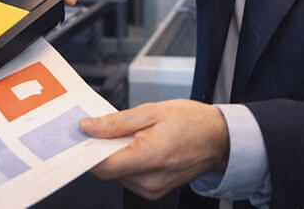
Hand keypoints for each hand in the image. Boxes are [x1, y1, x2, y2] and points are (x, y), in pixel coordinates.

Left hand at [79, 100, 229, 199]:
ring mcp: (153, 190)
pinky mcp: (155, 192)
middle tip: (117, 128)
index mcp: (149, 158)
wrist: (218, 138)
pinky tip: (142, 147)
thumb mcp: (151, 111)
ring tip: (136, 136)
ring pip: (118, 174)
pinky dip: (129, 162)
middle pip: (108, 170)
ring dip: (119, 155)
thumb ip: (116, 122)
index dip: (89, 149)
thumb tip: (88, 127)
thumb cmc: (191, 122)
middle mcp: (150, 181)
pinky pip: (130, 177)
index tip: (85, 134)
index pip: (102, 165)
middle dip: (106, 148)